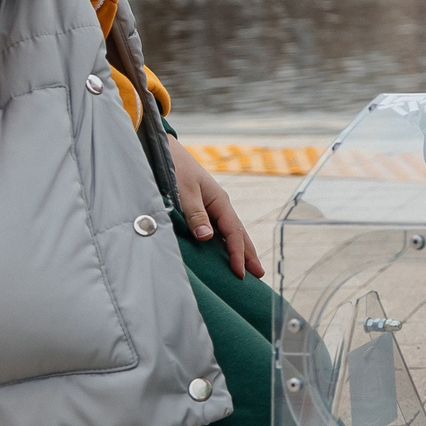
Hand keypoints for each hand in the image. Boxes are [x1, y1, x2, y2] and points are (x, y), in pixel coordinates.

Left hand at [171, 142, 261, 278]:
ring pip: (231, 232)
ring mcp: (213, 206)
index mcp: (219, 201)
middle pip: (239, 233)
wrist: (166, 151)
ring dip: (240, 249)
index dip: (236, 253)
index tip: (240, 273)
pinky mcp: (203, 208)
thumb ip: (195, 214)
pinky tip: (226, 250)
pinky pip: (220, 229)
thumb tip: (207, 237)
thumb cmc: (175, 168)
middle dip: (248, 254)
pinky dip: (227, 242)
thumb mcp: (184, 191)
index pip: (233, 232)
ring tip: (249, 266)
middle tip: (259, 274)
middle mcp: (220, 205)